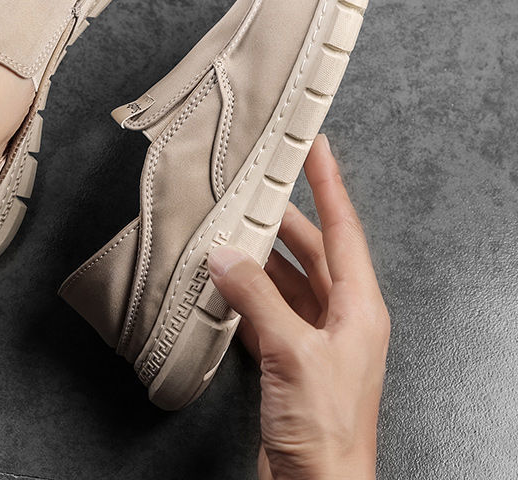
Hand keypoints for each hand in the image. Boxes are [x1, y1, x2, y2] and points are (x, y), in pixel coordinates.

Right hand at [208, 134, 389, 479]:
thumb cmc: (327, 431)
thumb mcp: (293, 353)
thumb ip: (257, 299)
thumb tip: (226, 257)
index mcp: (358, 307)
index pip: (343, 229)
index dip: (330, 185)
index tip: (317, 148)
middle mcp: (340, 317)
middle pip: (310, 251)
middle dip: (283, 220)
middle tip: (256, 187)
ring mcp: (314, 338)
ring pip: (284, 280)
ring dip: (257, 259)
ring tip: (228, 232)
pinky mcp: (288, 360)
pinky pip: (265, 311)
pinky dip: (243, 296)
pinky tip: (221, 284)